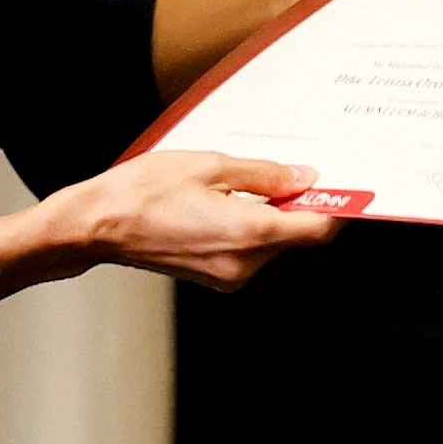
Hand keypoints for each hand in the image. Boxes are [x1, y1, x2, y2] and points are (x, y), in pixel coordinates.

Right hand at [37, 151, 340, 292]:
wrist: (97, 226)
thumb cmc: (144, 191)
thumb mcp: (211, 166)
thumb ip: (265, 175)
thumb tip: (305, 179)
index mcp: (249, 233)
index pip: (317, 230)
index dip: (336, 208)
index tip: (345, 187)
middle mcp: (245, 264)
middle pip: (297, 237)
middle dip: (300, 206)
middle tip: (292, 171)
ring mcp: (229, 276)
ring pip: (274, 244)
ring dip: (274, 215)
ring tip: (246, 182)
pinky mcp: (215, 277)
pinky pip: (250, 251)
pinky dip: (252, 227)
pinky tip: (229, 201)